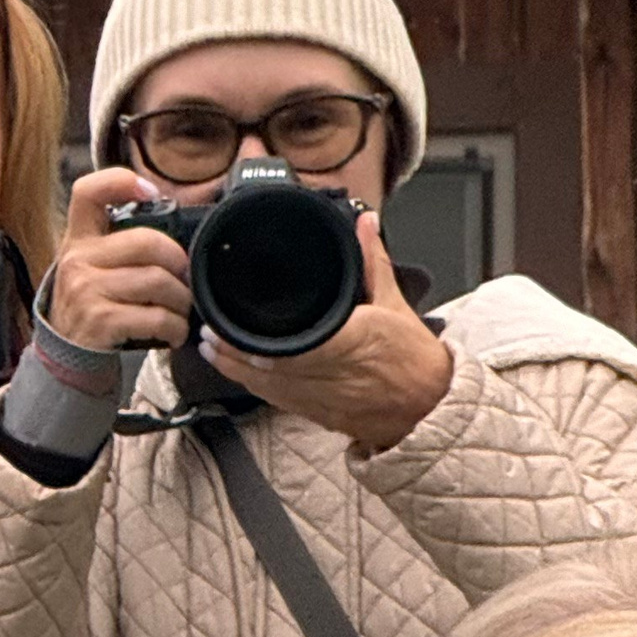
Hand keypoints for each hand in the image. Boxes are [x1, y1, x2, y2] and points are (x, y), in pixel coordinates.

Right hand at [48, 166, 190, 353]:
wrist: (66, 353)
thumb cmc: (93, 302)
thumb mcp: (93, 264)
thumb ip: (122, 241)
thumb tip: (177, 227)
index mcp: (79, 238)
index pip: (88, 192)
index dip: (122, 182)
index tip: (150, 192)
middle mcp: (78, 259)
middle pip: (148, 242)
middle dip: (179, 263)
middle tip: (183, 279)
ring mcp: (86, 290)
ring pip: (159, 281)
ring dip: (181, 300)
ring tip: (179, 309)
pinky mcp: (100, 320)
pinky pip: (156, 316)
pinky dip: (175, 327)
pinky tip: (173, 331)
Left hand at [202, 213, 453, 450]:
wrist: (429, 406)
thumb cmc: (414, 359)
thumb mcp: (395, 303)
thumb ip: (372, 262)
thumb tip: (363, 224)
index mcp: (350, 342)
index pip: (295, 346)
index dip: (257, 343)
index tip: (230, 328)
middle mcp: (330, 373)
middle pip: (268, 367)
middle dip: (232, 352)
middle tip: (207, 333)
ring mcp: (320, 397)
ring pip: (265, 386)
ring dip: (234, 369)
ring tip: (209, 348)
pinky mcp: (315, 412)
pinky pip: (275, 399)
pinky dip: (252, 385)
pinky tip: (233, 371)